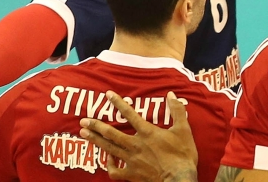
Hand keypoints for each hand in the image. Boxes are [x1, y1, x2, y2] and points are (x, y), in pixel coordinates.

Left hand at [79, 91, 197, 181]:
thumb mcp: (183, 130)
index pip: (130, 114)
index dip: (118, 103)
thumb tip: (171, 95)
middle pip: (111, 133)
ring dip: (95, 140)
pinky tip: (107, 159)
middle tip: (84, 120)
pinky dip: (109, 165)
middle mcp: (135, 145)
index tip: (108, 95)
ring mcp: (131, 161)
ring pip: (109, 148)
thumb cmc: (182, 155)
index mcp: (147, 132)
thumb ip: (177, 110)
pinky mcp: (131, 174)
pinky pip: (114, 171)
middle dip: (96, 126)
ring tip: (84, 134)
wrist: (179, 179)